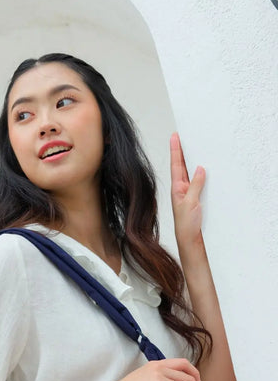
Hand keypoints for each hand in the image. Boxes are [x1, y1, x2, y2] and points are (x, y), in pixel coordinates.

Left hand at [170, 132, 205, 247]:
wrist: (190, 243)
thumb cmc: (185, 227)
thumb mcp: (190, 203)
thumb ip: (195, 185)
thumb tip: (199, 168)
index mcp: (177, 189)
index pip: (176, 165)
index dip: (176, 150)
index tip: (175, 136)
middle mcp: (183, 190)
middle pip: (184, 167)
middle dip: (184, 152)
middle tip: (184, 136)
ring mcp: (190, 195)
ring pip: (192, 174)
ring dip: (192, 162)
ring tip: (194, 147)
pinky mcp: (198, 200)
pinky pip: (200, 184)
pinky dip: (202, 175)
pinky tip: (205, 169)